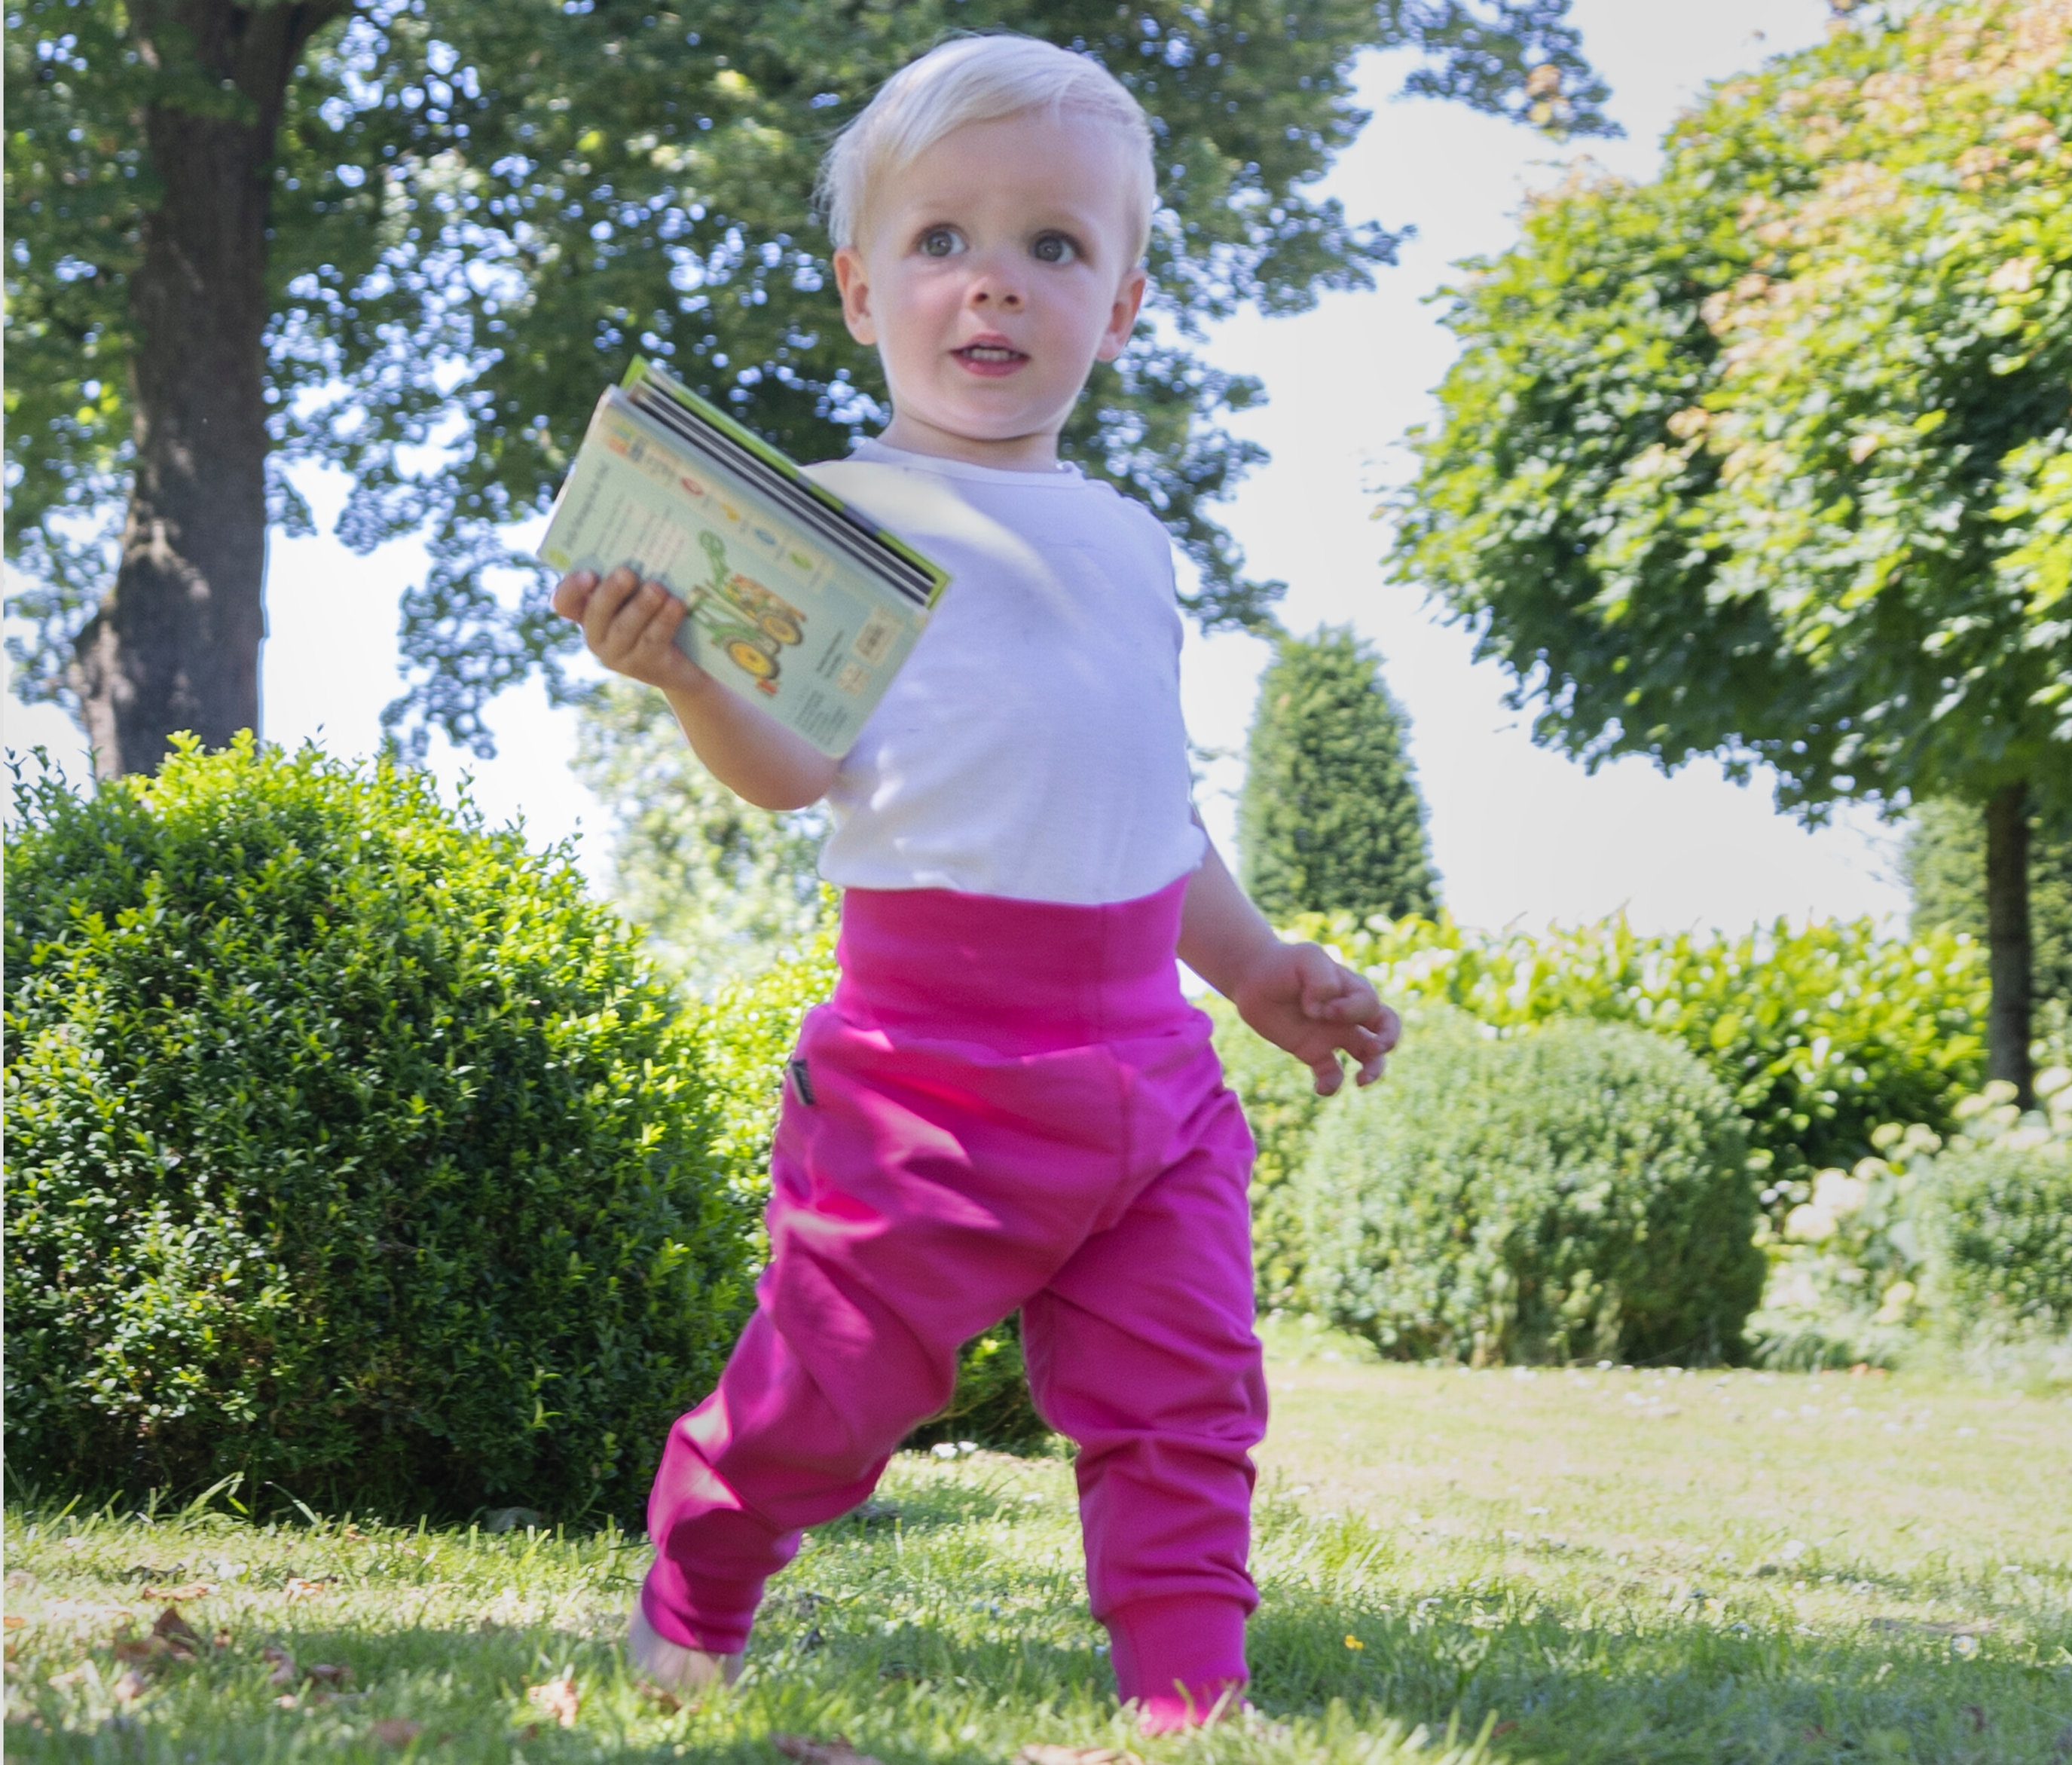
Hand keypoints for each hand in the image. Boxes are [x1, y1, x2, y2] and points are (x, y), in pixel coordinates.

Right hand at [553, 566, 707, 695]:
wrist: (687, 659)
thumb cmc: (657, 612)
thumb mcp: (640, 591)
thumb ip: (633, 573)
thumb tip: (642, 537)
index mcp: (587, 611)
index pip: (564, 602)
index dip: (571, 589)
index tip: (589, 574)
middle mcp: (597, 635)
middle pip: (596, 615)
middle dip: (611, 593)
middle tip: (627, 573)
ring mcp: (620, 655)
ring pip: (624, 629)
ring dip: (641, 606)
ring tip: (658, 588)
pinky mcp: (646, 667)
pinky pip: (652, 641)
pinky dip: (664, 621)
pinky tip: (676, 605)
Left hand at [1230, 941, 1400, 1096]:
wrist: (1254, 978)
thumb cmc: (1285, 964)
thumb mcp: (1306, 957)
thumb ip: (1322, 979)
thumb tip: (1322, 1012)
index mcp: (1352, 989)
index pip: (1370, 1004)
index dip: (1352, 1011)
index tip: (1324, 1009)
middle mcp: (1348, 1014)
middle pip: (1386, 1029)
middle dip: (1388, 1040)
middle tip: (1373, 1048)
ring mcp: (1333, 1035)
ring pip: (1368, 1057)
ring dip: (1373, 1070)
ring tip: (1360, 1080)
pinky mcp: (1314, 1052)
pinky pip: (1332, 1074)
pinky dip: (1331, 1085)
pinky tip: (1319, 1089)